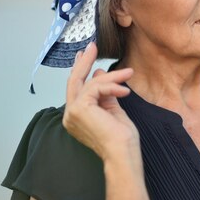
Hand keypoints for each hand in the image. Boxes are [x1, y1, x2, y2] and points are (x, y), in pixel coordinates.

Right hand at [63, 42, 138, 160]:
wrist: (122, 153)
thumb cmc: (121, 138)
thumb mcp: (113, 109)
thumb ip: (104, 93)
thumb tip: (97, 74)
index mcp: (76, 116)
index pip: (77, 88)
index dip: (80, 70)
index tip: (86, 56)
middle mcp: (69, 115)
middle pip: (74, 81)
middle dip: (84, 62)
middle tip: (92, 46)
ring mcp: (72, 112)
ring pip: (89, 83)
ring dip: (112, 76)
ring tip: (129, 73)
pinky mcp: (79, 108)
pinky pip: (96, 88)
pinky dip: (112, 86)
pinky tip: (124, 91)